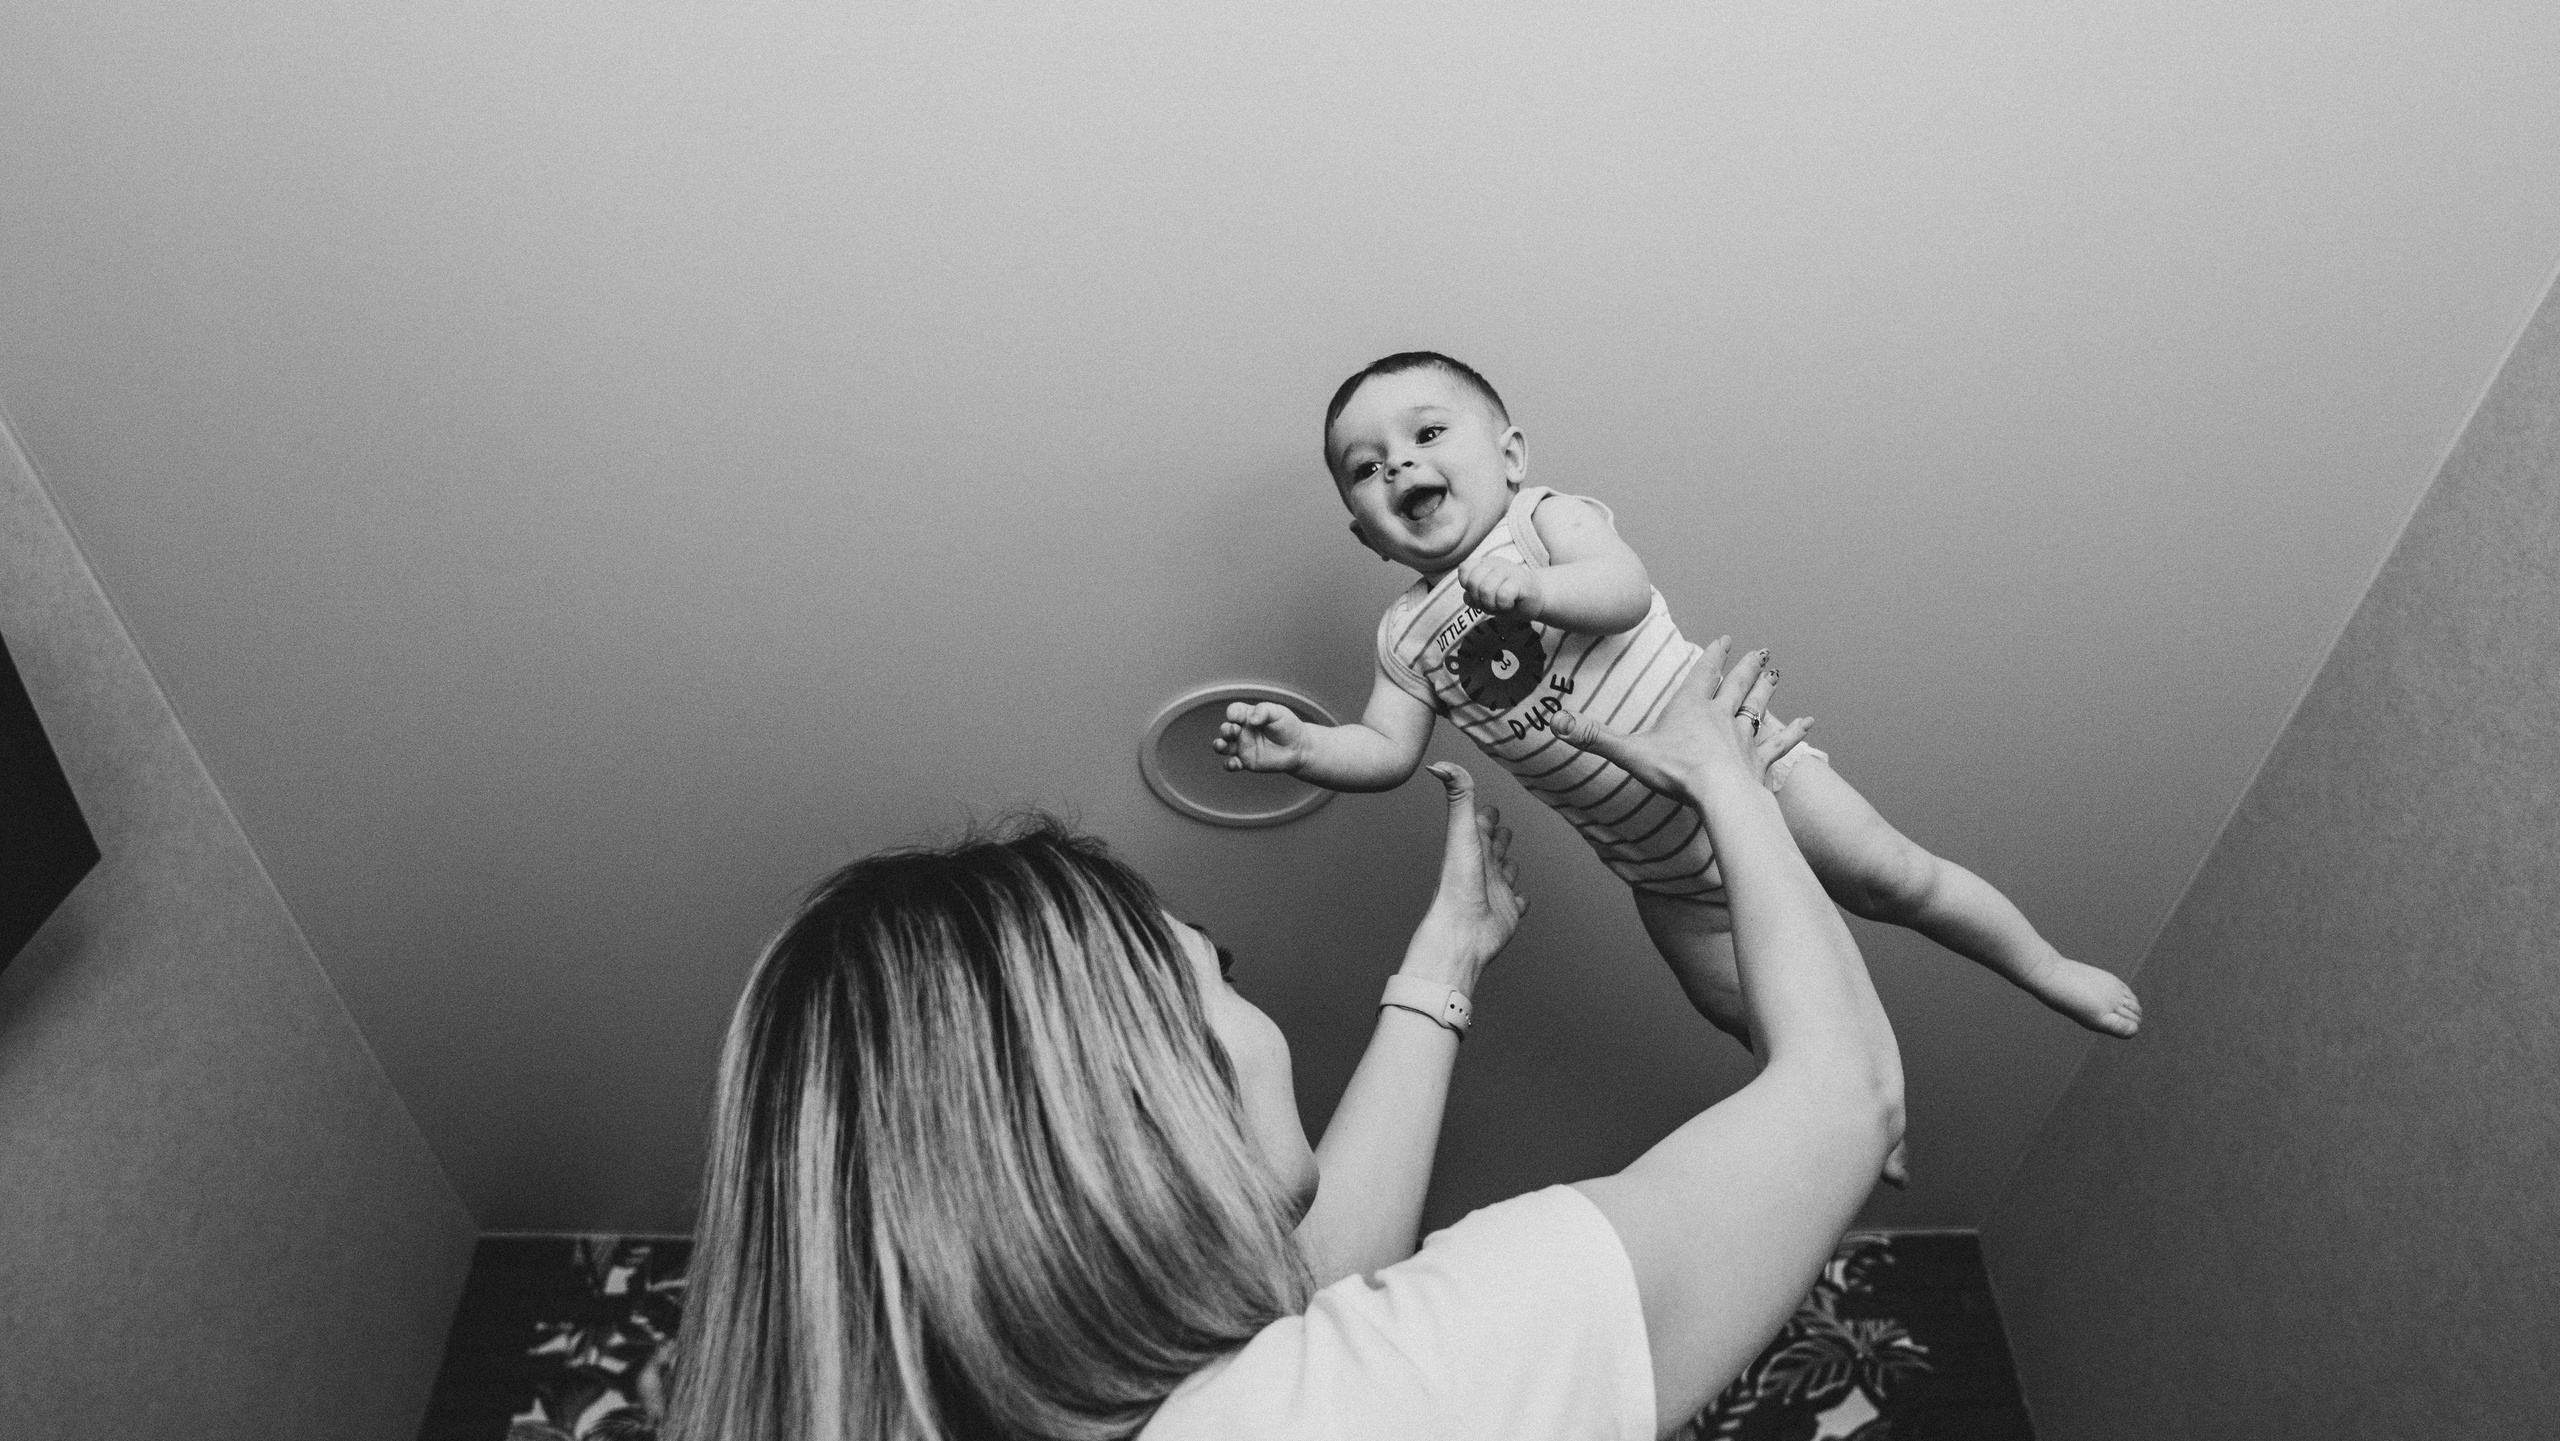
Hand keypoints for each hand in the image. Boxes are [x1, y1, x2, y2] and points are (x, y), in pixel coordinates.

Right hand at [1214, 701, 1310, 773]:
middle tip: (1235, 730)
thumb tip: (1250, 720)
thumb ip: (1263, 711)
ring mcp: (1242, 747)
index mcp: (1247, 715)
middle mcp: (1241, 731)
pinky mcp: (1245, 761)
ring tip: (1221, 745)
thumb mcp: (1278, 713)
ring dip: (1218, 745)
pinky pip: (1231, 764)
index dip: (1233, 713)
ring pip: (1222, 746)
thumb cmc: (1287, 726)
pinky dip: (1229, 765)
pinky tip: (1235, 763)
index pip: (1233, 711)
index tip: (1238, 717)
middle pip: (1225, 728)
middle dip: (1225, 729)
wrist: (1298, 747)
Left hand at [1400, 763, 1526, 992]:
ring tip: (1512, 860)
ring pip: (1505, 873)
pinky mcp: (1507, 912)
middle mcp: (1482, 867)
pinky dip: (1521, 900)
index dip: (1485, 814)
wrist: (1463, 930)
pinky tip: (1523, 899)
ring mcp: (1495, 890)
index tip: (1488, 805)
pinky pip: (1517, 904)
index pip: (1480, 825)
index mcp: (1471, 847)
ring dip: (1510, 866)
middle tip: (1503, 828)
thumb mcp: (1462, 831)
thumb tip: (1440, 763)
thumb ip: (1459, 795)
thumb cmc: (1459, 882)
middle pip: (1493, 847)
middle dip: (1499, 837)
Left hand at [1459, 554, 1544, 620]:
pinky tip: (1512, 603)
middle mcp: (1495, 563)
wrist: (1536, 601)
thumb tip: (1468, 596)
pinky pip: (1503, 595)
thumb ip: (1472, 596)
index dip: (1468, 587)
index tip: (1480, 594)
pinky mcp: (1522, 580)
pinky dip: (1504, 605)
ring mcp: (1509, 569)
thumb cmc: (1508, 599)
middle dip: (1480, 599)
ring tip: (1502, 603)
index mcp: (1484, 564)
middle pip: (1473, 582)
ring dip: (1492, 604)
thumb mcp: (1485, 600)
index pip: (1464, 569)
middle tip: (1493, 602)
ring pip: (1486, 589)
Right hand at [1549, 637, 1811, 799]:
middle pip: (1736, 685)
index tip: (1725, 639)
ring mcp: (1745, 738)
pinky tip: (1808, 723)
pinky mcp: (1761, 761)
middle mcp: (1722, 716)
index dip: (1714, 656)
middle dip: (1745, 667)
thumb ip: (1593, 737)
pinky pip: (1780, 743)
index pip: (1704, 674)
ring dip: (1766, 690)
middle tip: (1759, 651)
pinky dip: (1794, 732)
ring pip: (1758, 707)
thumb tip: (1554, 722)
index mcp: (1692, 708)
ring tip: (1776, 674)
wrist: (1721, 795)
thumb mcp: (1629, 752)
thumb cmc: (1677, 773)